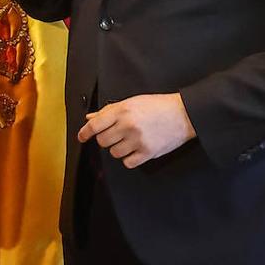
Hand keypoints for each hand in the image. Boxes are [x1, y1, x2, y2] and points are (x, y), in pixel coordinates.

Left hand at [78, 94, 196, 168]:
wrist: (183, 114)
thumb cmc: (158, 106)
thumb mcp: (132, 102)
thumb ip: (109, 111)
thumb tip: (90, 118)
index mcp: (123, 110)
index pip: (95, 125)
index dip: (85, 132)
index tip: (81, 137)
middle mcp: (128, 125)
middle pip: (102, 141)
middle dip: (106, 139)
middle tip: (116, 134)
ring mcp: (138, 140)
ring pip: (114, 153)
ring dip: (118, 149)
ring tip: (129, 141)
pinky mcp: (147, 153)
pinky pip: (127, 163)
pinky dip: (129, 158)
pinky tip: (135, 150)